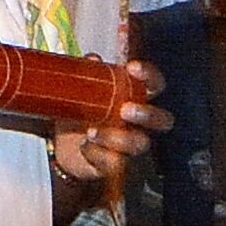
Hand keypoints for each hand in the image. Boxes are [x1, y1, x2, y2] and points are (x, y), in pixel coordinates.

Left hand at [49, 54, 164, 183]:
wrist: (62, 146)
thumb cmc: (81, 114)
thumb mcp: (81, 90)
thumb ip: (89, 74)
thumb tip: (93, 59)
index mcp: (136, 100)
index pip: (155, 85)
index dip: (150, 76)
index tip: (132, 67)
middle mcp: (139, 124)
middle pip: (163, 121)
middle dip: (147, 114)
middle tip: (125, 110)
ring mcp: (129, 146)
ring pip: (138, 144)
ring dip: (116, 137)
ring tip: (91, 130)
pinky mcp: (113, 165)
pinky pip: (113, 163)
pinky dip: (97, 153)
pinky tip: (84, 146)